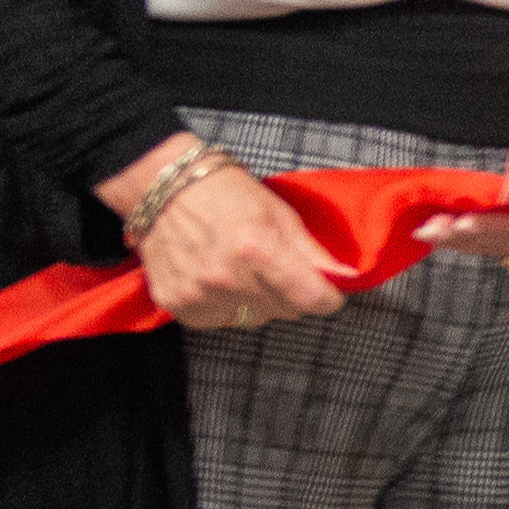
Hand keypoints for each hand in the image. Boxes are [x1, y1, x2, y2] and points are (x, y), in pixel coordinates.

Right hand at [107, 137, 344, 330]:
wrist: (162, 188)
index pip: (312, 300)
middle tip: (273, 265)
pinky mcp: (177, 305)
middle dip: (289, 293)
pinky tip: (216, 278)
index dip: (326, 297)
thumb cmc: (225, 193)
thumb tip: (345, 280)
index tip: (325, 290)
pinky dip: (225, 306)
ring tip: (240, 268)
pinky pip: (220, 321)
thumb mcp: (279, 213)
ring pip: (254, 318)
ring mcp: (199, 295)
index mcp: (259, 251)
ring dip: (256, 301)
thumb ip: (312, 253)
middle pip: (285, 311)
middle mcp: (228, 279)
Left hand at [422, 28, 508, 259]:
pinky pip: (497, 235)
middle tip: (426, 230)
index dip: (491, 226)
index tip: (458, 224)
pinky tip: (443, 228)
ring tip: (426, 230)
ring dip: (461, 240)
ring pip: (498, 243)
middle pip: (508, 240)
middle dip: (465, 237)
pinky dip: (469, 233)